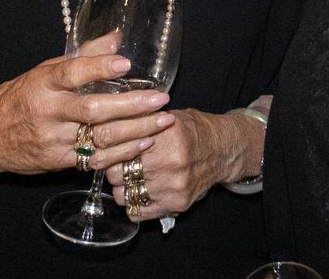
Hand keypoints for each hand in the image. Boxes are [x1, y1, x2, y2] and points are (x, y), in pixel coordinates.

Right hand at [0, 52, 174, 176]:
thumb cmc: (20, 98)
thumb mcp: (44, 71)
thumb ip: (83, 56)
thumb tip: (117, 36)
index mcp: (42, 84)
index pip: (71, 73)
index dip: (98, 67)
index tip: (125, 63)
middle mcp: (48, 112)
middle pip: (92, 110)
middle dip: (131, 106)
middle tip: (160, 98)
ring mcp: (53, 140)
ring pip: (99, 138)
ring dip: (135, 131)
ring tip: (162, 121)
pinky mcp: (58, 162)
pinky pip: (95, 160)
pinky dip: (122, 153)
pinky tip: (144, 143)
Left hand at [105, 109, 257, 218]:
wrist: (222, 150)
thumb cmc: (193, 130)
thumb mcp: (167, 116)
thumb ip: (140, 122)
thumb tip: (106, 127)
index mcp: (164, 135)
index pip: (118, 148)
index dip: (108, 148)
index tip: (106, 147)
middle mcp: (169, 163)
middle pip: (117, 173)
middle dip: (112, 167)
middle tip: (117, 162)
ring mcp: (172, 187)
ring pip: (124, 195)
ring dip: (121, 187)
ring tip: (130, 176)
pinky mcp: (176, 205)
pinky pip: (138, 211)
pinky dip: (134, 202)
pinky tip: (140, 189)